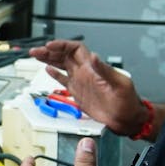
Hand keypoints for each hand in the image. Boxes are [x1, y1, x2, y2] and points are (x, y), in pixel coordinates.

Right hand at [30, 40, 148, 136]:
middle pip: (64, 55)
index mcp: (94, 68)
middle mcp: (86, 72)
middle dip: (49, 51)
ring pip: (61, 65)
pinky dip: (55, 74)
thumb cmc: (128, 102)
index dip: (62, 46)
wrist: (127, 119)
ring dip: (49, 59)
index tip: (50, 46)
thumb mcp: (119, 84)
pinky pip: (64, 80)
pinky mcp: (78, 93)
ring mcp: (81, 82)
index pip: (75, 49)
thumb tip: (94, 56)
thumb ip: (105, 70)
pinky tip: (48, 69)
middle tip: (36, 51)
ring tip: (36, 55)